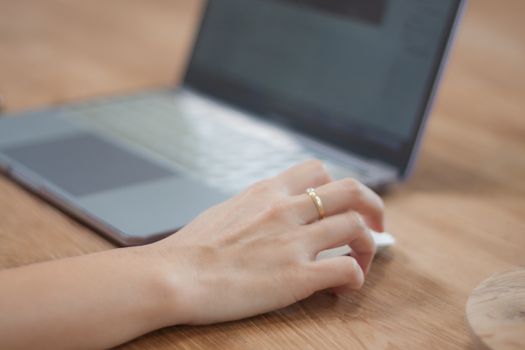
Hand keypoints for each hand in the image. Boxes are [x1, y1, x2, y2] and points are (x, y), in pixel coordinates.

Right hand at [151, 160, 383, 324]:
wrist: (173, 275)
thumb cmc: (191, 248)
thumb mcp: (226, 211)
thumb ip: (255, 208)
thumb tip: (266, 213)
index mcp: (267, 192)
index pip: (318, 170)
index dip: (337, 185)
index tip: (340, 202)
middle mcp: (287, 210)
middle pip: (351, 190)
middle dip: (372, 205)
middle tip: (376, 223)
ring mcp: (295, 241)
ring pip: (357, 227)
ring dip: (367, 245)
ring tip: (359, 261)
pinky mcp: (297, 276)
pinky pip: (347, 269)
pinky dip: (355, 278)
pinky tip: (342, 288)